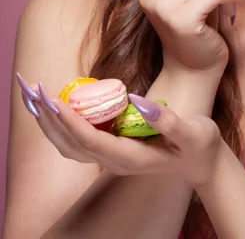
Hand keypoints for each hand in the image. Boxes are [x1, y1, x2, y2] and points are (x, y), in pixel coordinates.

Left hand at [23, 82, 222, 186]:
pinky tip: (58, 104)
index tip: (55, 101)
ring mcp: (112, 157)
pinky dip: (62, 123)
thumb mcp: (193, 133)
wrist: (201, 162)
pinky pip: (78, 139)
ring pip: (70, 145)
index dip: (71, 122)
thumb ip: (169, 121)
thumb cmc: (200, 146)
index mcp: (132, 158)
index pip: (92, 141)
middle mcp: (116, 161)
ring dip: (50, 122)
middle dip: (50, 120)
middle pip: (72, 145)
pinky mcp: (112, 148)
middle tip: (33, 91)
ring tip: (35, 97)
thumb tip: (139, 102)